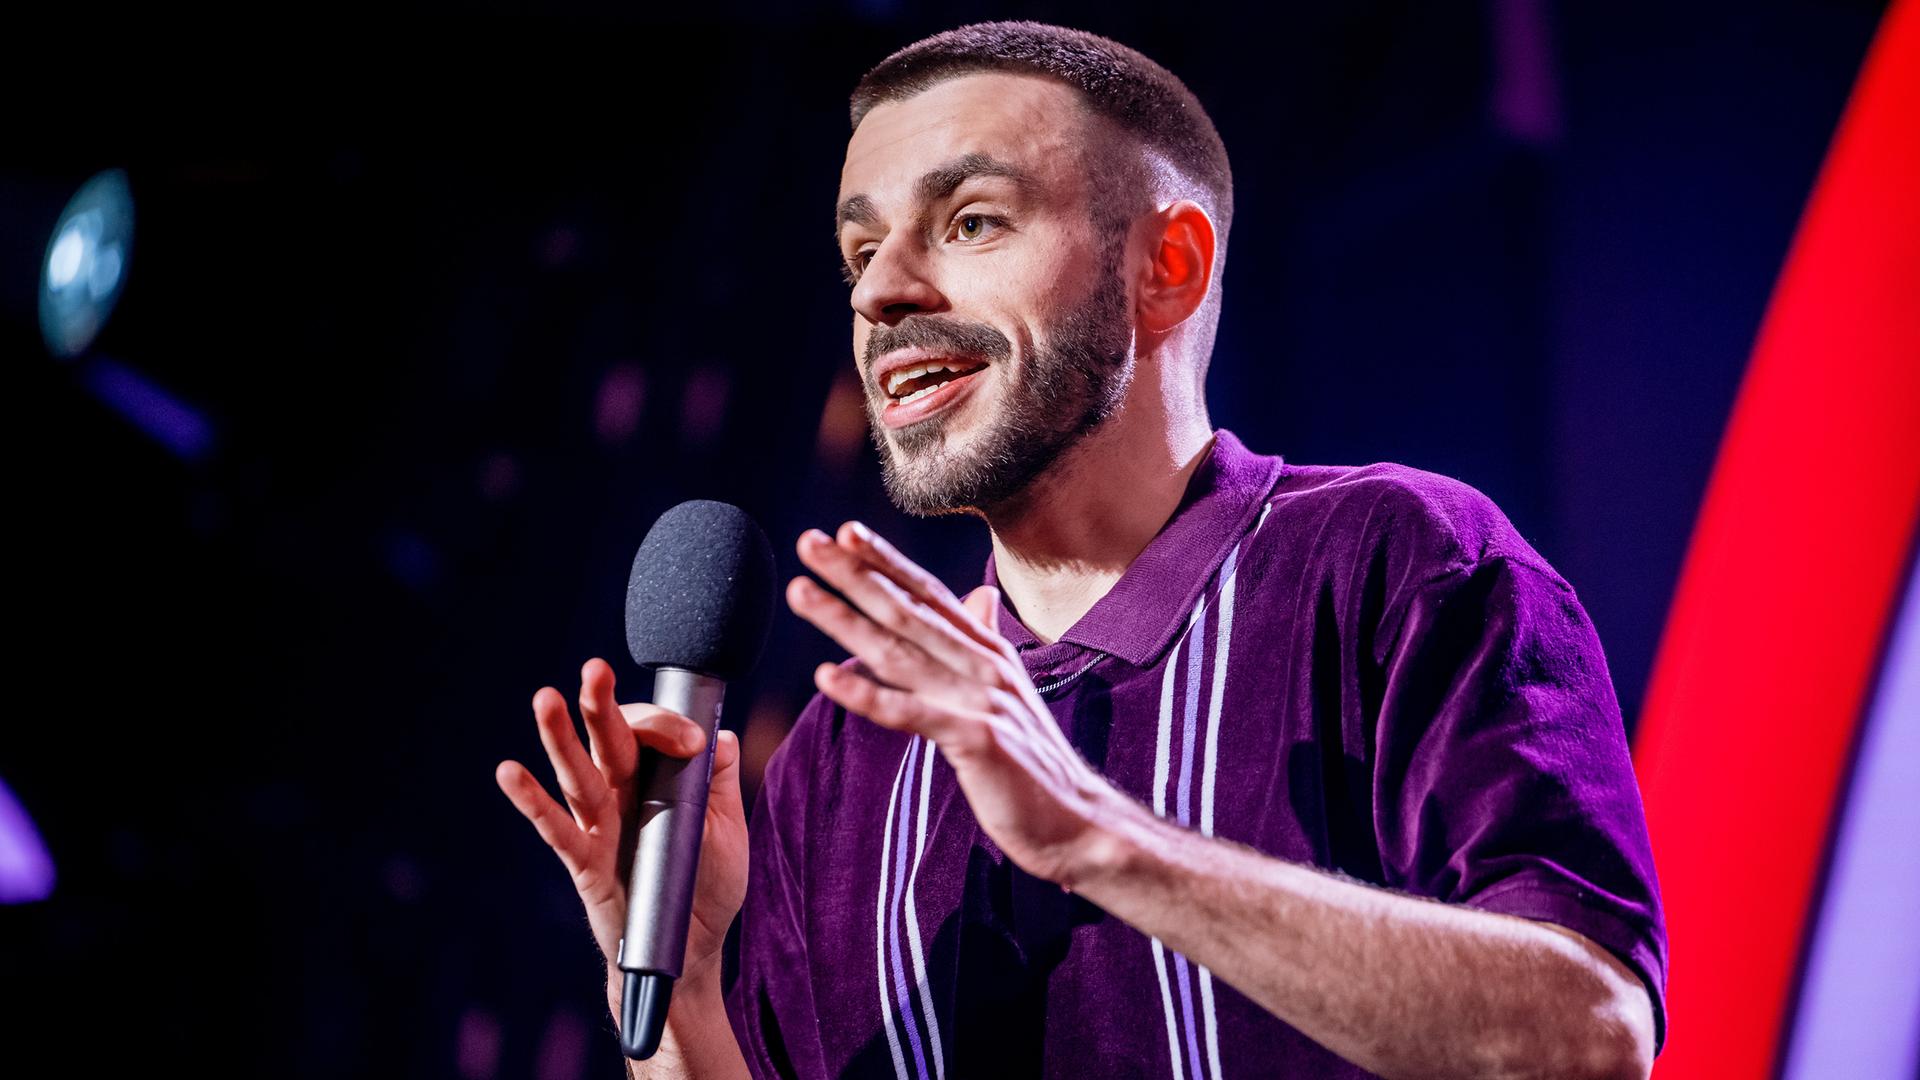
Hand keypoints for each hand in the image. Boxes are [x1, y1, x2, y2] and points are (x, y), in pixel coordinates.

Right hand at [495, 658, 749, 984]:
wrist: (689, 950)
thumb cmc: (705, 886)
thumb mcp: (727, 828)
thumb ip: (718, 780)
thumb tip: (719, 734)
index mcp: (658, 778)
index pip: (654, 734)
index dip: (670, 728)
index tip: (694, 743)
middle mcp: (624, 793)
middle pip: (610, 740)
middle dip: (601, 704)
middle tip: (595, 668)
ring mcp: (600, 825)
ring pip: (578, 774)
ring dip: (560, 738)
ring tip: (545, 698)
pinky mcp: (584, 861)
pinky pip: (556, 828)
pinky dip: (532, 802)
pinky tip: (509, 772)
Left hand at [786, 523, 1136, 888]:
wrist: (1078, 820)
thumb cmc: (1033, 762)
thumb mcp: (1007, 691)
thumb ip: (983, 642)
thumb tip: (979, 596)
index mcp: (988, 651)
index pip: (930, 594)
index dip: (887, 561)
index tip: (846, 531)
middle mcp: (984, 665)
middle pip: (907, 610)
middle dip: (854, 573)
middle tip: (808, 542)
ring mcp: (981, 700)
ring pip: (899, 651)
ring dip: (845, 620)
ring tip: (801, 592)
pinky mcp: (977, 740)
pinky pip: (911, 712)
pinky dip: (868, 694)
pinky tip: (828, 678)